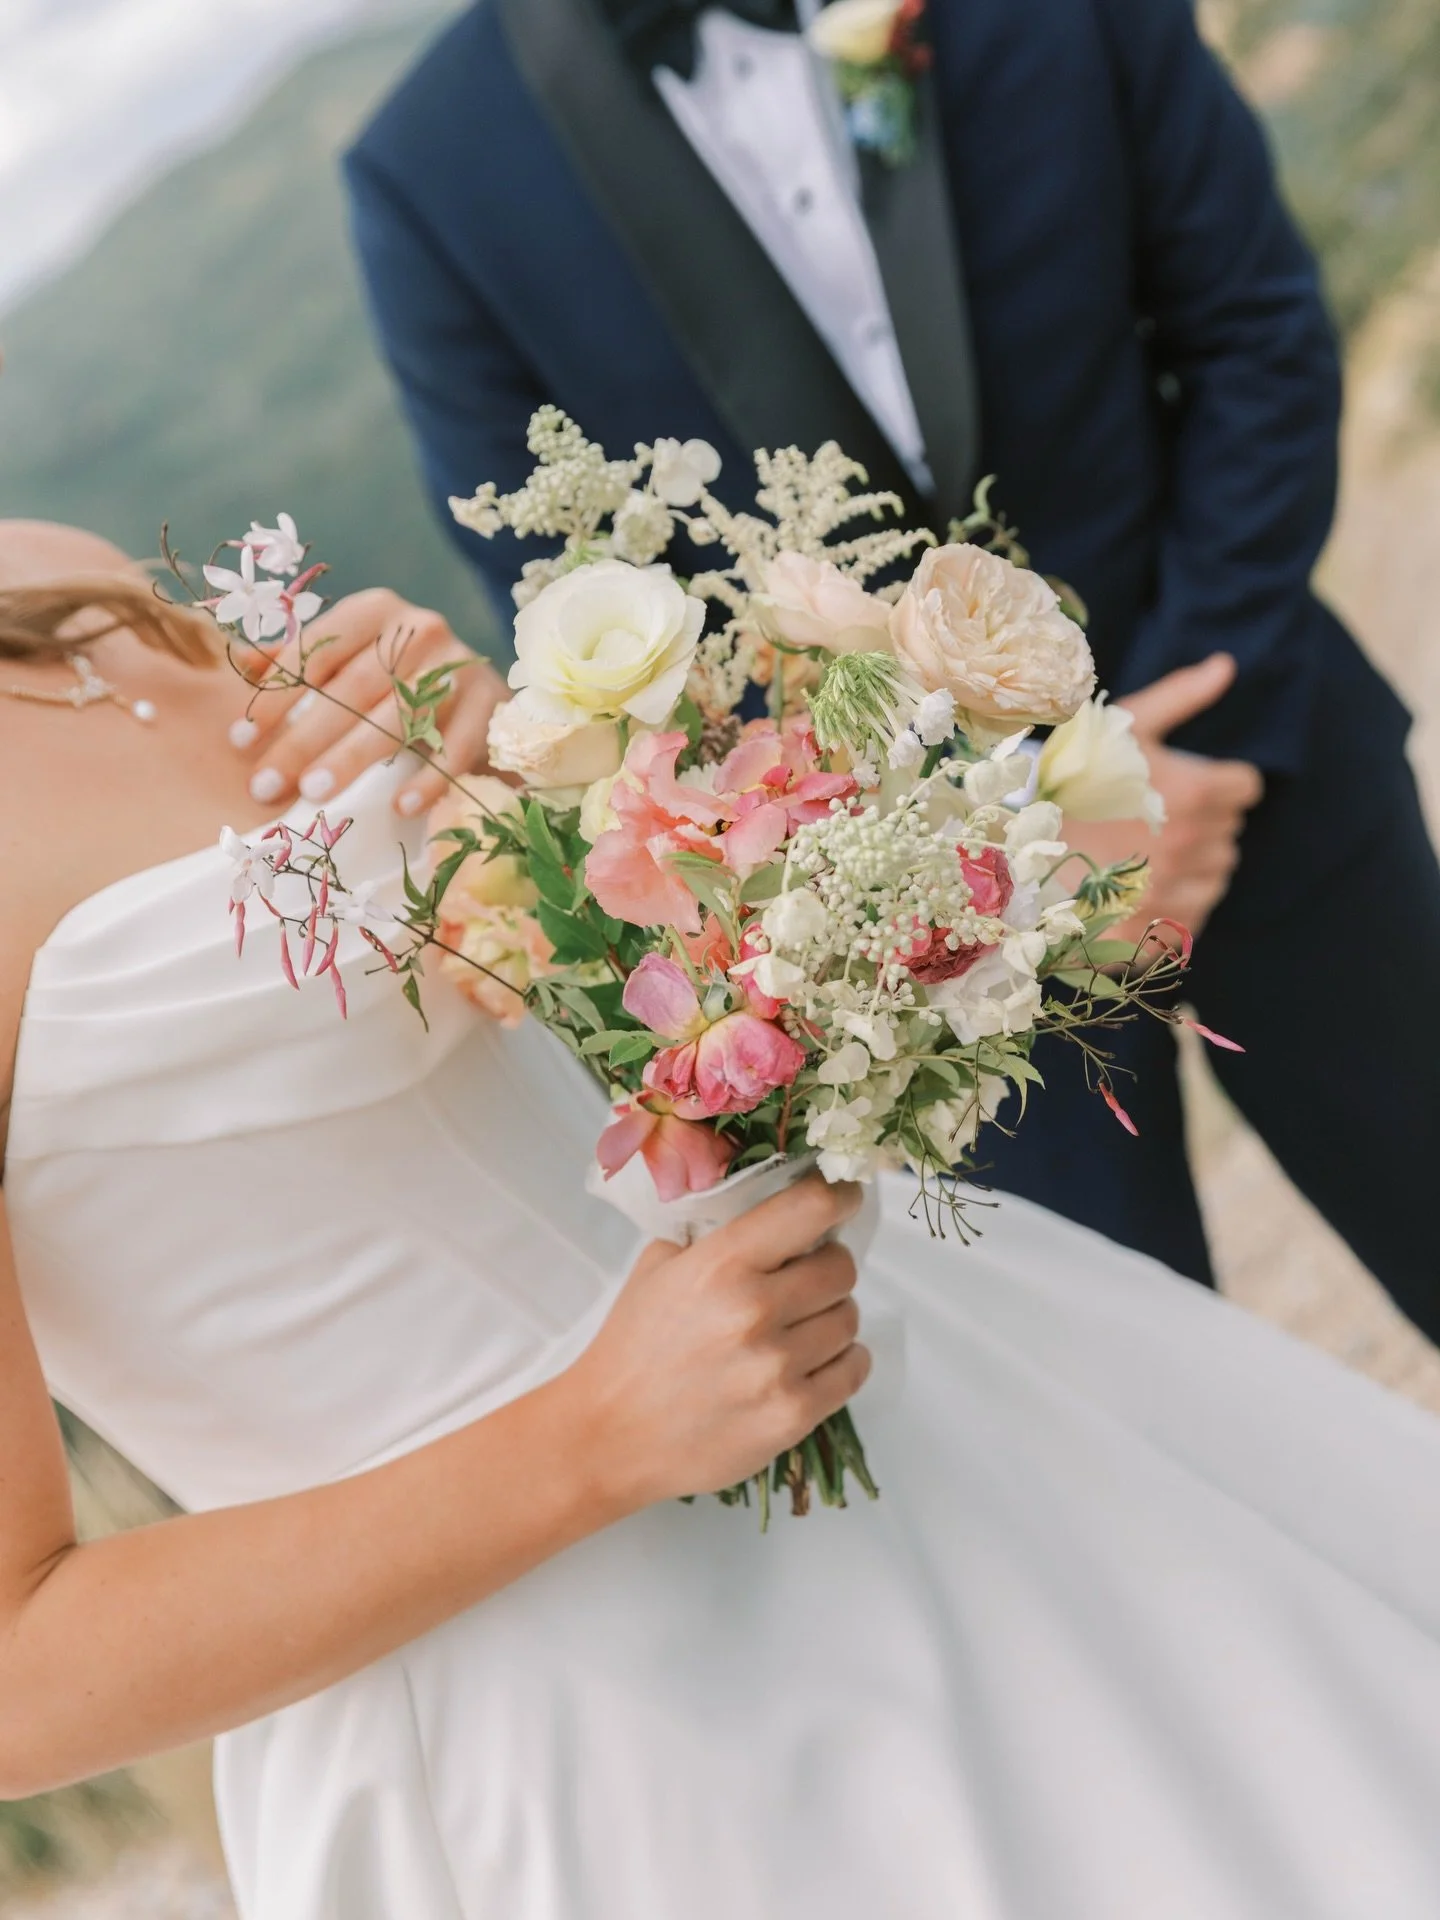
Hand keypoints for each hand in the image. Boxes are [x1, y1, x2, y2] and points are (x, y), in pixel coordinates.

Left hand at [229, 588, 507, 817]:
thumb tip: (240, 664)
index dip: (276, 695)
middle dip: (303, 738)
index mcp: (377, 610)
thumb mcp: (353, 656)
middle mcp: (421, 629)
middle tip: (266, 784)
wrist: (484, 691)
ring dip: (353, 758)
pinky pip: (456, 748)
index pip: (317, 650)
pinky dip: (429, 780)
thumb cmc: (403, 676)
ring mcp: (460, 666)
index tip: (240, 739)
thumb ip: (302, 659)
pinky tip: (401, 807)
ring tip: (315, 793)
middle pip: (352, 688)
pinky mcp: (490, 705)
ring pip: (399, 717)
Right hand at [568, 1175, 870, 1509]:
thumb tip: (776, 1218)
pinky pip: (852, 1370)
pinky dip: (841, 1360)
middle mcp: (754, 1311)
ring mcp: (777, 1368)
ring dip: (831, 1317)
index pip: (809, 1209)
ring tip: (799, 1326)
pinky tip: (813, 1361)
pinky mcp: (792, 1416)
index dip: (838, 1197)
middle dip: (828, 1267)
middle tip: (806, 1278)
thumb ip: (716, 1236)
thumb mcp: (658, 1268)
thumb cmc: (631, 1348)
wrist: (609, 1436)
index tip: (844, 1198)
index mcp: (720, 1265)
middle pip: (841, 1268)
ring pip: (848, 1319)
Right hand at [1064, 653, 1263, 942]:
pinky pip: (1192, 918)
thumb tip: (1226, 665)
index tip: (1182, 784)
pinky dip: (1174, 905)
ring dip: (1193, 866)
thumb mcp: (1122, 728)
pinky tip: (1139, 889)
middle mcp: (1191, 844)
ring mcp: (1173, 892)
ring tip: (1144, 854)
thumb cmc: (1070, 779)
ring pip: (1216, 877)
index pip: (1245, 788)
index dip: (1216, 782)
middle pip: (1229, 833)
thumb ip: (1181, 696)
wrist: (1011, 847)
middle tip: (1149, 819)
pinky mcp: (1154, 931)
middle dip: (1201, 823)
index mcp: (1194, 791)